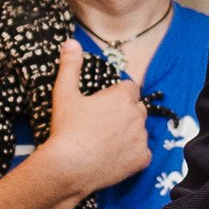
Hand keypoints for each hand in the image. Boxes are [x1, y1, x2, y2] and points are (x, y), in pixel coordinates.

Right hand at [28, 37, 152, 197]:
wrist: (68, 166)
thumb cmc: (67, 129)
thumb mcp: (64, 93)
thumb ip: (70, 66)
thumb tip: (71, 42)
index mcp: (123, 97)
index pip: (130, 88)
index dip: (116, 95)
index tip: (102, 104)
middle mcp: (137, 115)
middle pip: (137, 108)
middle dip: (125, 113)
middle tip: (102, 124)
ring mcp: (141, 139)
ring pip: (140, 131)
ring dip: (129, 133)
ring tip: (105, 142)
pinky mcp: (141, 160)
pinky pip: (143, 154)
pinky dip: (133, 155)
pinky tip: (115, 157)